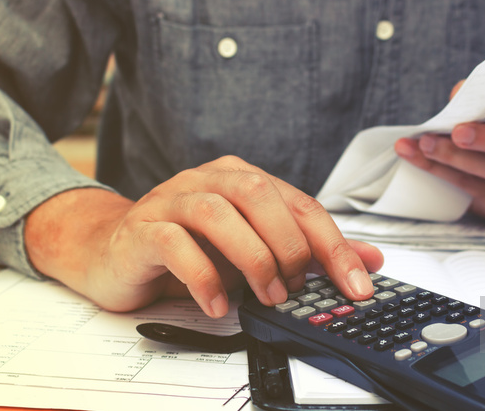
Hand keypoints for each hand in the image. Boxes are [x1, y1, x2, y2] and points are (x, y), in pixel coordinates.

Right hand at [26, 156, 382, 316]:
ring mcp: (172, 199)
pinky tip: (218, 305)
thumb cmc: (190, 247)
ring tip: (264, 296)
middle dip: (289, 246)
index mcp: (243, 179)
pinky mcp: (142, 228)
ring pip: (217, 213)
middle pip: (260, 195)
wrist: (115, 250)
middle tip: (295, 287)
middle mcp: (209, 180)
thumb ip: (309, 250)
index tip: (357, 285)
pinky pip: (174, 244)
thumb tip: (369, 259)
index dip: (333, 245)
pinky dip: (203, 278)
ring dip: (251, 259)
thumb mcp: (255, 247)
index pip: (300, 203)